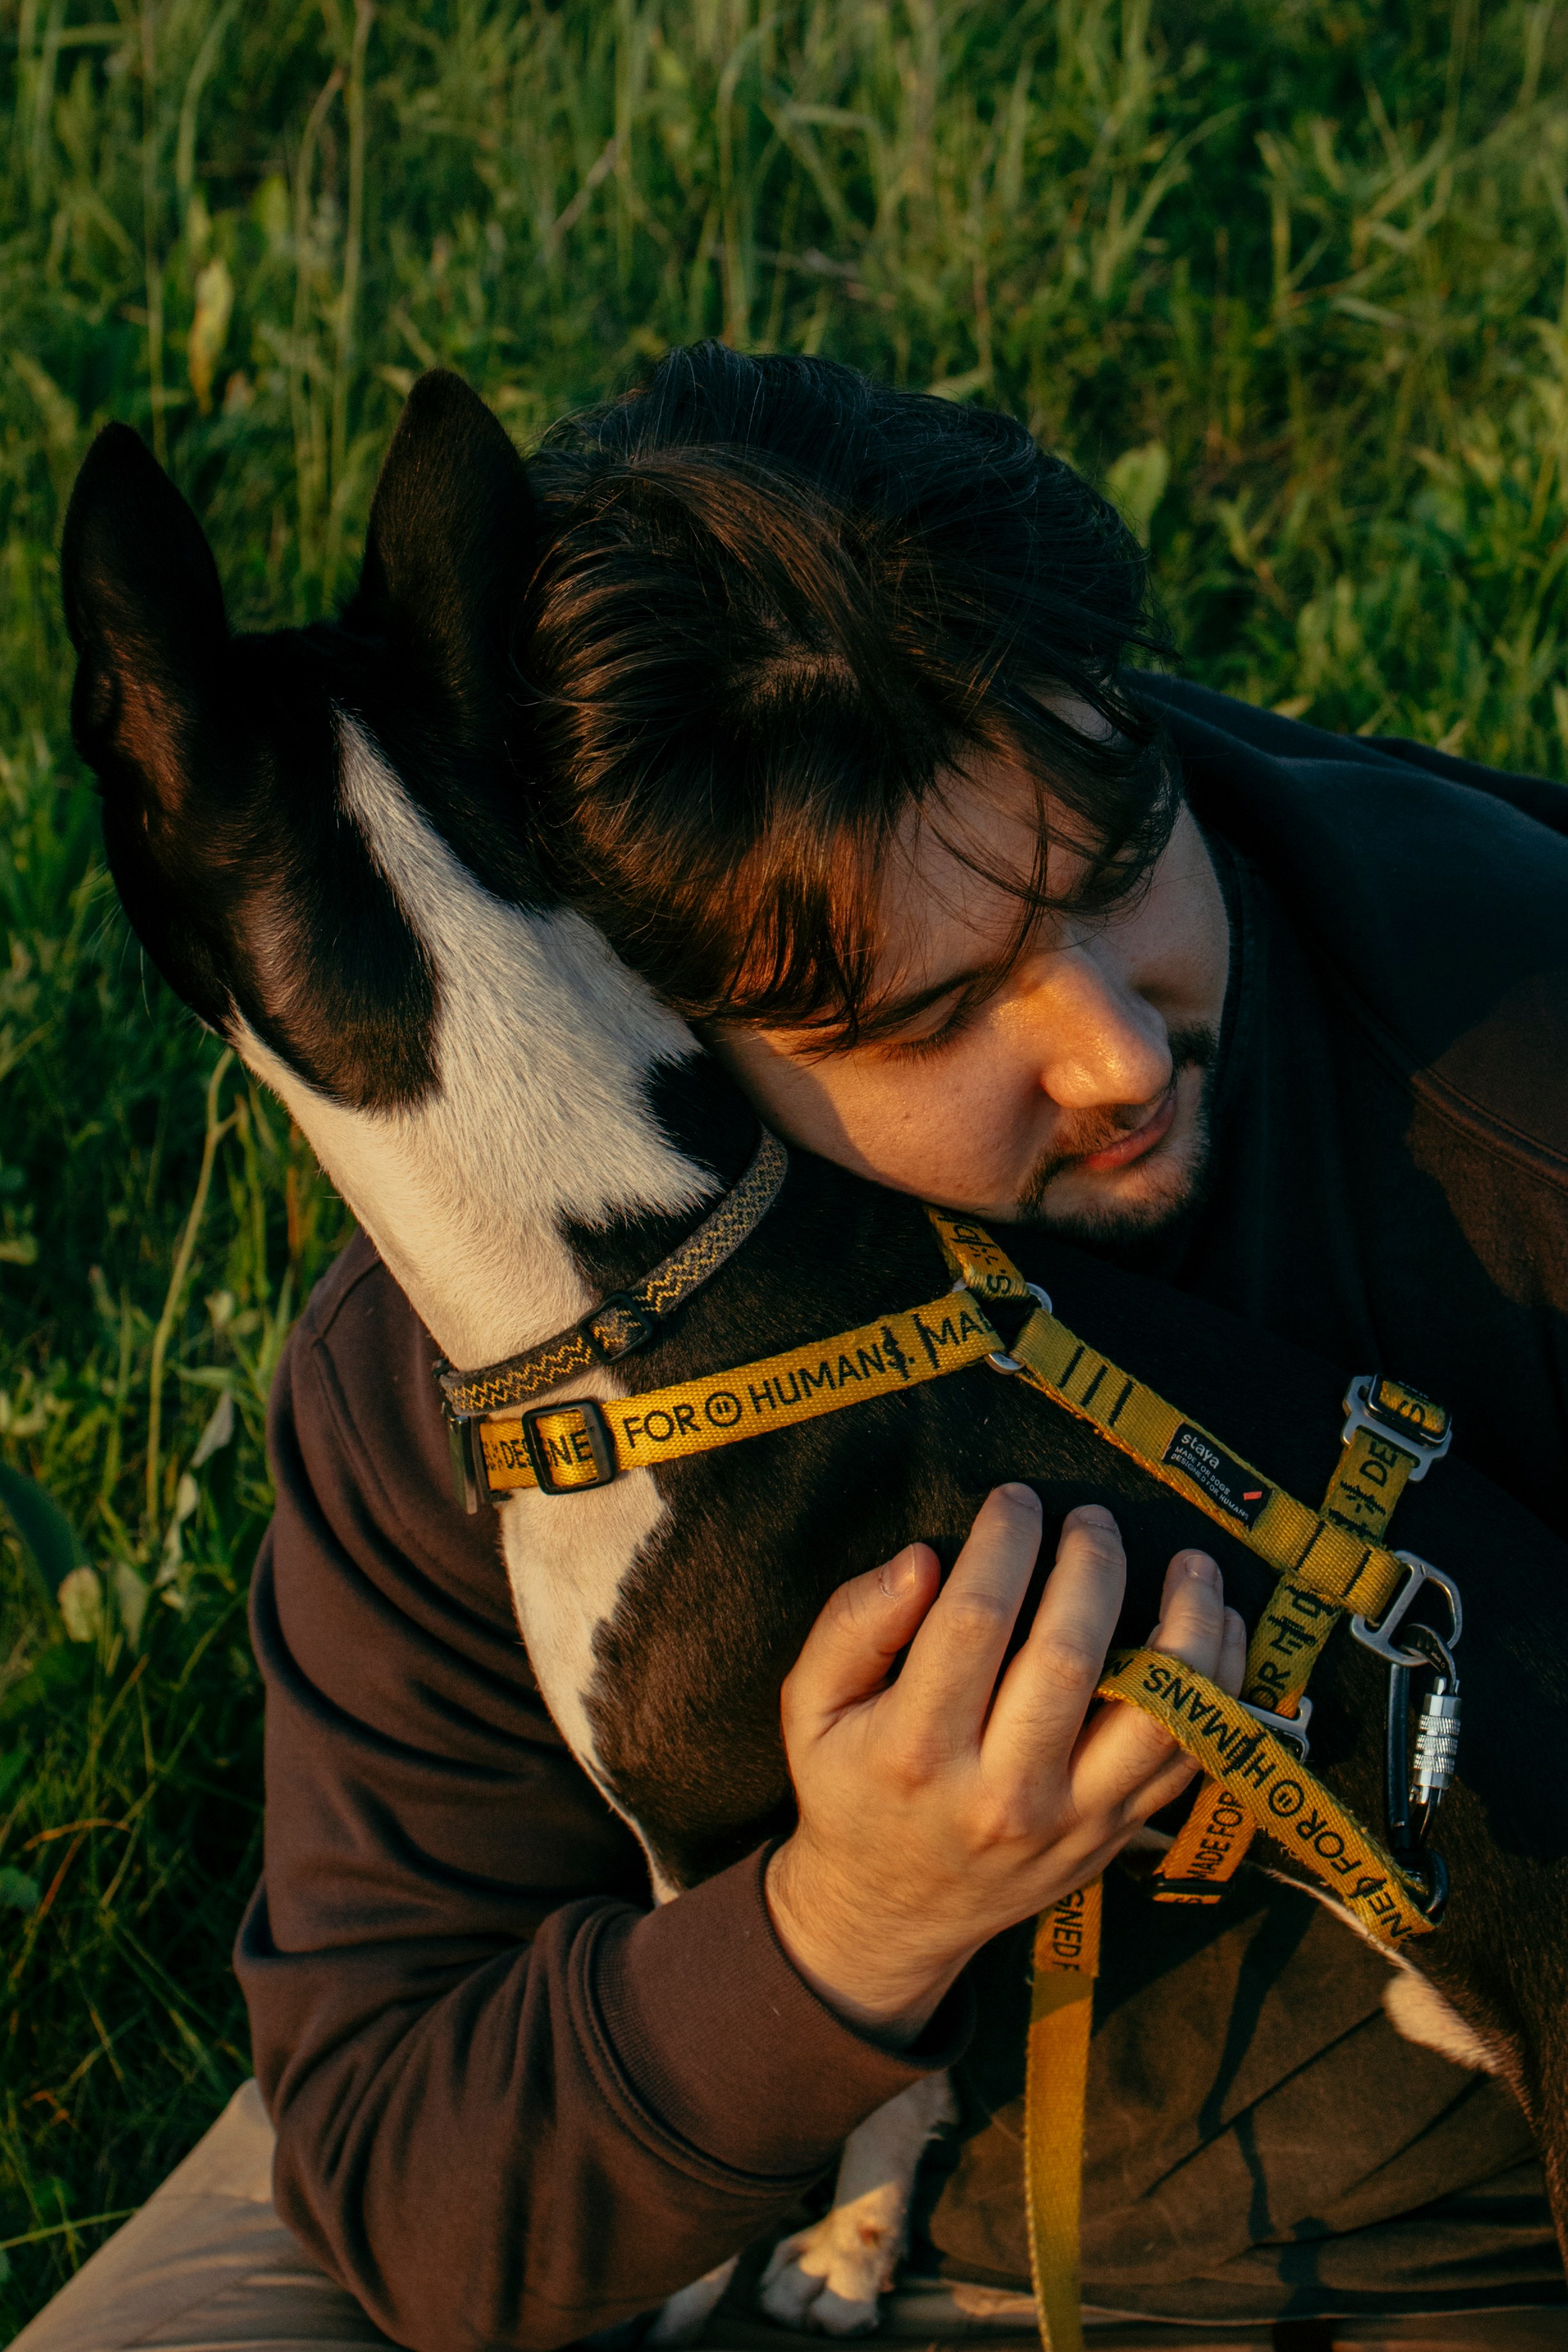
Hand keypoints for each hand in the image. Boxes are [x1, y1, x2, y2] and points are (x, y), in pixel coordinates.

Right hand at [765, 1488, 1244, 2043]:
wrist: (892, 1915)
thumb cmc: (851, 1787)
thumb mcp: (810, 1706)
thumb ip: (851, 1625)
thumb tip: (923, 1560)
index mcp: (916, 1749)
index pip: (975, 1620)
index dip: (1004, 1542)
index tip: (1016, 1498)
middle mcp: (1002, 1791)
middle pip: (1071, 1655)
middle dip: (1092, 1564)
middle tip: (1091, 1518)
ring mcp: (1072, 1820)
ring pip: (1157, 1713)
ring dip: (1187, 1624)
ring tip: (1191, 1560)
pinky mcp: (1117, 1833)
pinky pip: (1191, 1754)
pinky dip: (1219, 1685)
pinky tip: (1217, 1625)